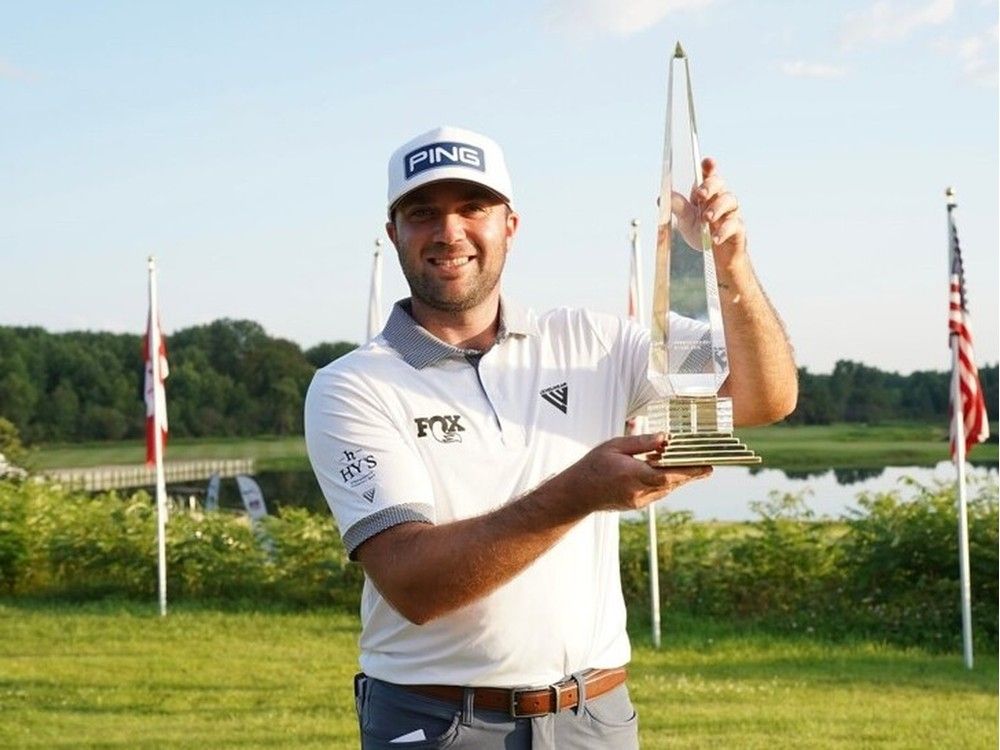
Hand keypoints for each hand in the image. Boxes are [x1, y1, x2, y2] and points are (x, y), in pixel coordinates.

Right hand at [560, 433, 710, 513]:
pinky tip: (668, 471)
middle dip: (691, 474)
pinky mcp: (637, 504)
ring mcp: (639, 501)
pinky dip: (666, 481)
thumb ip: (640, 442)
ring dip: (679, 477)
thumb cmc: (593, 466)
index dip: (690, 471)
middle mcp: (639, 492)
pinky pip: (658, 492)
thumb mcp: (614, 446)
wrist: (577, 493)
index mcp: (633, 475)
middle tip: (708, 465)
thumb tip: (664, 438)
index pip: (668, 475)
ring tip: (693, 465)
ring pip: (666, 489)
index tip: (707, 466)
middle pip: (672, 483)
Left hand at [669, 157, 745, 269]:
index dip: (709, 167)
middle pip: (720, 184)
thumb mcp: (685, 221)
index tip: (707, 162)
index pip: (709, 175)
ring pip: (730, 200)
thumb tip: (660, 197)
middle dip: (710, 186)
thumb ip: (677, 208)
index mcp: (706, 194)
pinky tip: (714, 238)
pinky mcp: (738, 229)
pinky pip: (734, 225)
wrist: (716, 256)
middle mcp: (720, 199)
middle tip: (700, 195)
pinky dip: (723, 231)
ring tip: (707, 218)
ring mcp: (731, 212)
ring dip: (717, 208)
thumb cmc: (701, 233)